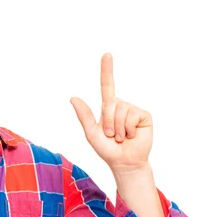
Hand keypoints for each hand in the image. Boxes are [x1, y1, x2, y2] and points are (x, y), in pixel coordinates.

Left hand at [70, 53, 152, 172]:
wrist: (124, 162)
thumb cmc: (107, 149)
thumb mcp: (91, 133)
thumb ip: (84, 115)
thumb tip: (73, 97)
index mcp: (108, 108)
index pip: (107, 85)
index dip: (107, 70)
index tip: (107, 54)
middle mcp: (121, 106)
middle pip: (110, 103)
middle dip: (108, 122)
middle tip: (111, 135)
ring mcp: (133, 110)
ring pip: (121, 110)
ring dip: (118, 128)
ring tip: (121, 137)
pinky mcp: (144, 116)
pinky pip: (132, 116)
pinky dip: (128, 129)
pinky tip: (131, 135)